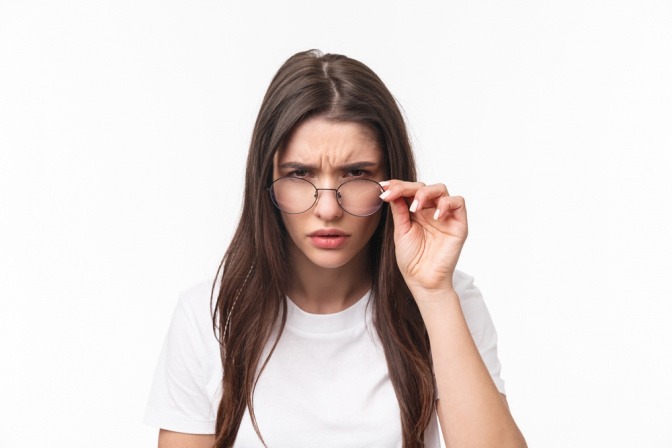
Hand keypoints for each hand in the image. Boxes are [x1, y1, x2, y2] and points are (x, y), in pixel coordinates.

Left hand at [379, 180, 467, 294]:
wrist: (423, 280)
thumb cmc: (412, 260)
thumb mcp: (401, 231)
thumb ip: (399, 211)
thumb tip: (391, 190)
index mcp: (417, 212)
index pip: (409, 191)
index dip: (397, 185)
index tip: (382, 187)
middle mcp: (431, 210)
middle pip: (423, 186)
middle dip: (406, 187)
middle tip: (392, 194)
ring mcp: (445, 216)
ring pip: (441, 189)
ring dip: (425, 193)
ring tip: (414, 208)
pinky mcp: (458, 224)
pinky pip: (458, 203)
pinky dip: (446, 204)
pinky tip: (434, 216)